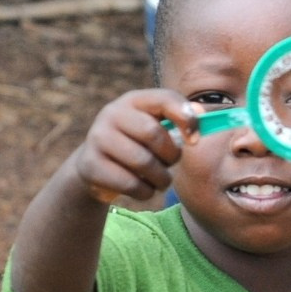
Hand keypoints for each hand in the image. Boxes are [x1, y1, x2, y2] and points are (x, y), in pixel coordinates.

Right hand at [73, 89, 202, 202]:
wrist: (96, 166)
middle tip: (170, 163)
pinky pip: (130, 184)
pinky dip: (145, 192)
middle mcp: (112, 114)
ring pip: (143, 162)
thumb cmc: (137, 144)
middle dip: (170, 155)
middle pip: (153, 133)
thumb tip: (200, 115)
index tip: (194, 139)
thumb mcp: (156, 126)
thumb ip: (180, 119)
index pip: (164, 99)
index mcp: (134, 100)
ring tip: (161, 180)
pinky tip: (143, 189)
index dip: (185, 118)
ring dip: (161, 178)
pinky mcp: (90, 165)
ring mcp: (97, 138)